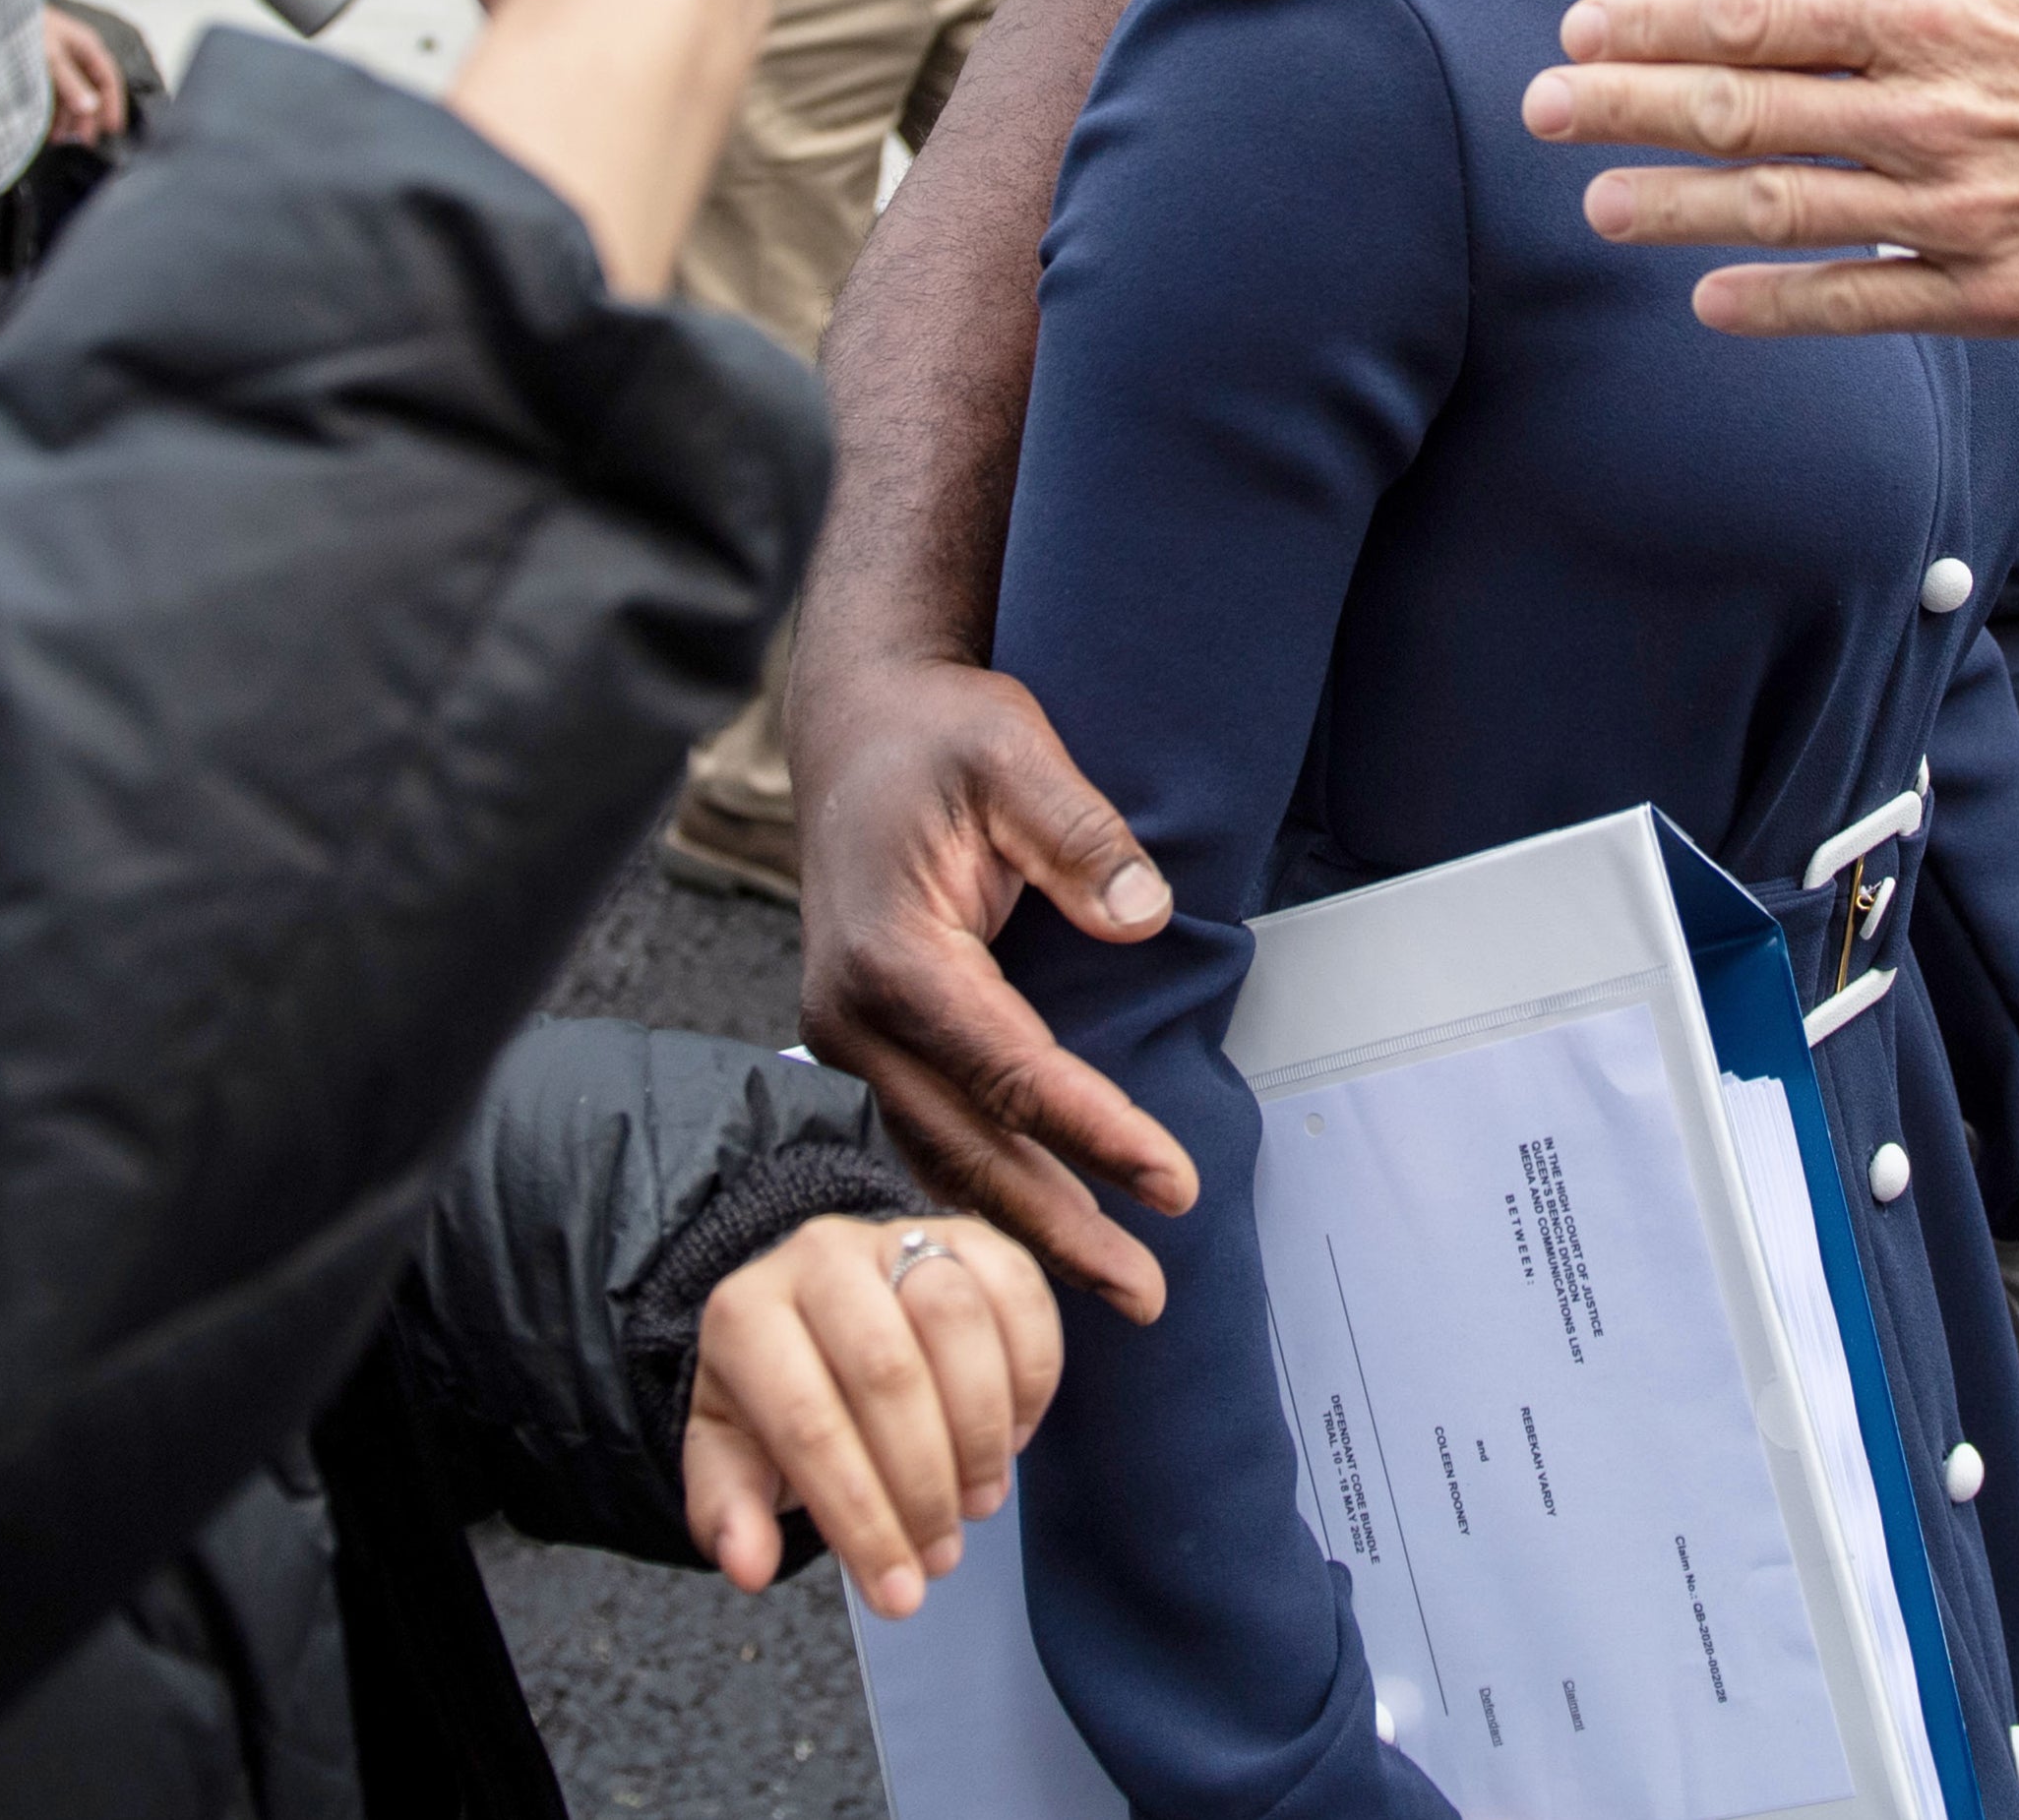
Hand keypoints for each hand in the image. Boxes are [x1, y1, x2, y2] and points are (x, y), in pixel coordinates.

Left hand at [41, 4, 129, 145]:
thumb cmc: (24, 28)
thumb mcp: (50, 57)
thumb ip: (70, 83)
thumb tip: (90, 108)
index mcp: (86, 46)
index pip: (108, 78)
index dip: (112, 104)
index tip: (111, 128)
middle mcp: (75, 54)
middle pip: (89, 89)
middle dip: (88, 116)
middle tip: (85, 141)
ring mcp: (57, 62)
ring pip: (70, 93)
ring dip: (67, 116)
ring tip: (61, 138)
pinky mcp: (38, 69)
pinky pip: (51, 94)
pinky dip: (51, 110)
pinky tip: (46, 126)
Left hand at [683, 1211, 1062, 1615]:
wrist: (814, 1309)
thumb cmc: (772, 1394)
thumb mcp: (728, 1455)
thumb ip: (729, 1511)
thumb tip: (748, 1566)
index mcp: (745, 1314)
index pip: (809, 1423)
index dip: (861, 1518)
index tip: (897, 1594)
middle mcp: (819, 1255)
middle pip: (887, 1370)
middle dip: (925, 1482)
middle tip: (942, 1556)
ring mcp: (899, 1235)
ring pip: (958, 1319)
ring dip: (982, 1430)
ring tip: (979, 1501)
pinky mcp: (971, 1231)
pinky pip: (1020, 1291)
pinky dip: (1031, 1375)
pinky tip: (1015, 1438)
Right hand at [796, 651, 1200, 1315]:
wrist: (856, 725)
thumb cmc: (936, 735)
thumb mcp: (1012, 752)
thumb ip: (1078, 833)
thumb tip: (1144, 913)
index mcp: (890, 957)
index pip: (1010, 1070)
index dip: (1095, 1133)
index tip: (1174, 1184)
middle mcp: (849, 1016)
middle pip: (965, 1147)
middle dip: (1058, 1227)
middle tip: (1148, 1293)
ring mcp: (843, 1039)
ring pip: (937, 1159)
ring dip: (1021, 1229)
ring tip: (1111, 1291)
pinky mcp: (861, 1044)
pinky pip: (924, 1136)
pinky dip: (980, 1194)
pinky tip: (1036, 1241)